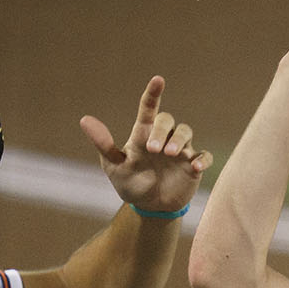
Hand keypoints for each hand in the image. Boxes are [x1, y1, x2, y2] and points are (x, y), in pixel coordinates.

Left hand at [81, 76, 211, 215]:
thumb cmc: (130, 183)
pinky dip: (202, 159)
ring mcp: (180, 152)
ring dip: (179, 140)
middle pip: (168, 121)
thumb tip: (85, 120)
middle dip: (162, 131)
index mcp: (143, 134)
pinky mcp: (193, 167)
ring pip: (186, 133)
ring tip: (170, 154)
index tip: (158, 80)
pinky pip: (203, 156)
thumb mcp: (113, 166)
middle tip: (153, 149)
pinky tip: (195, 167)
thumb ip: (103, 144)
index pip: (148, 109)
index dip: (153, 93)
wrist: (149, 207)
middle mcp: (163, 139)